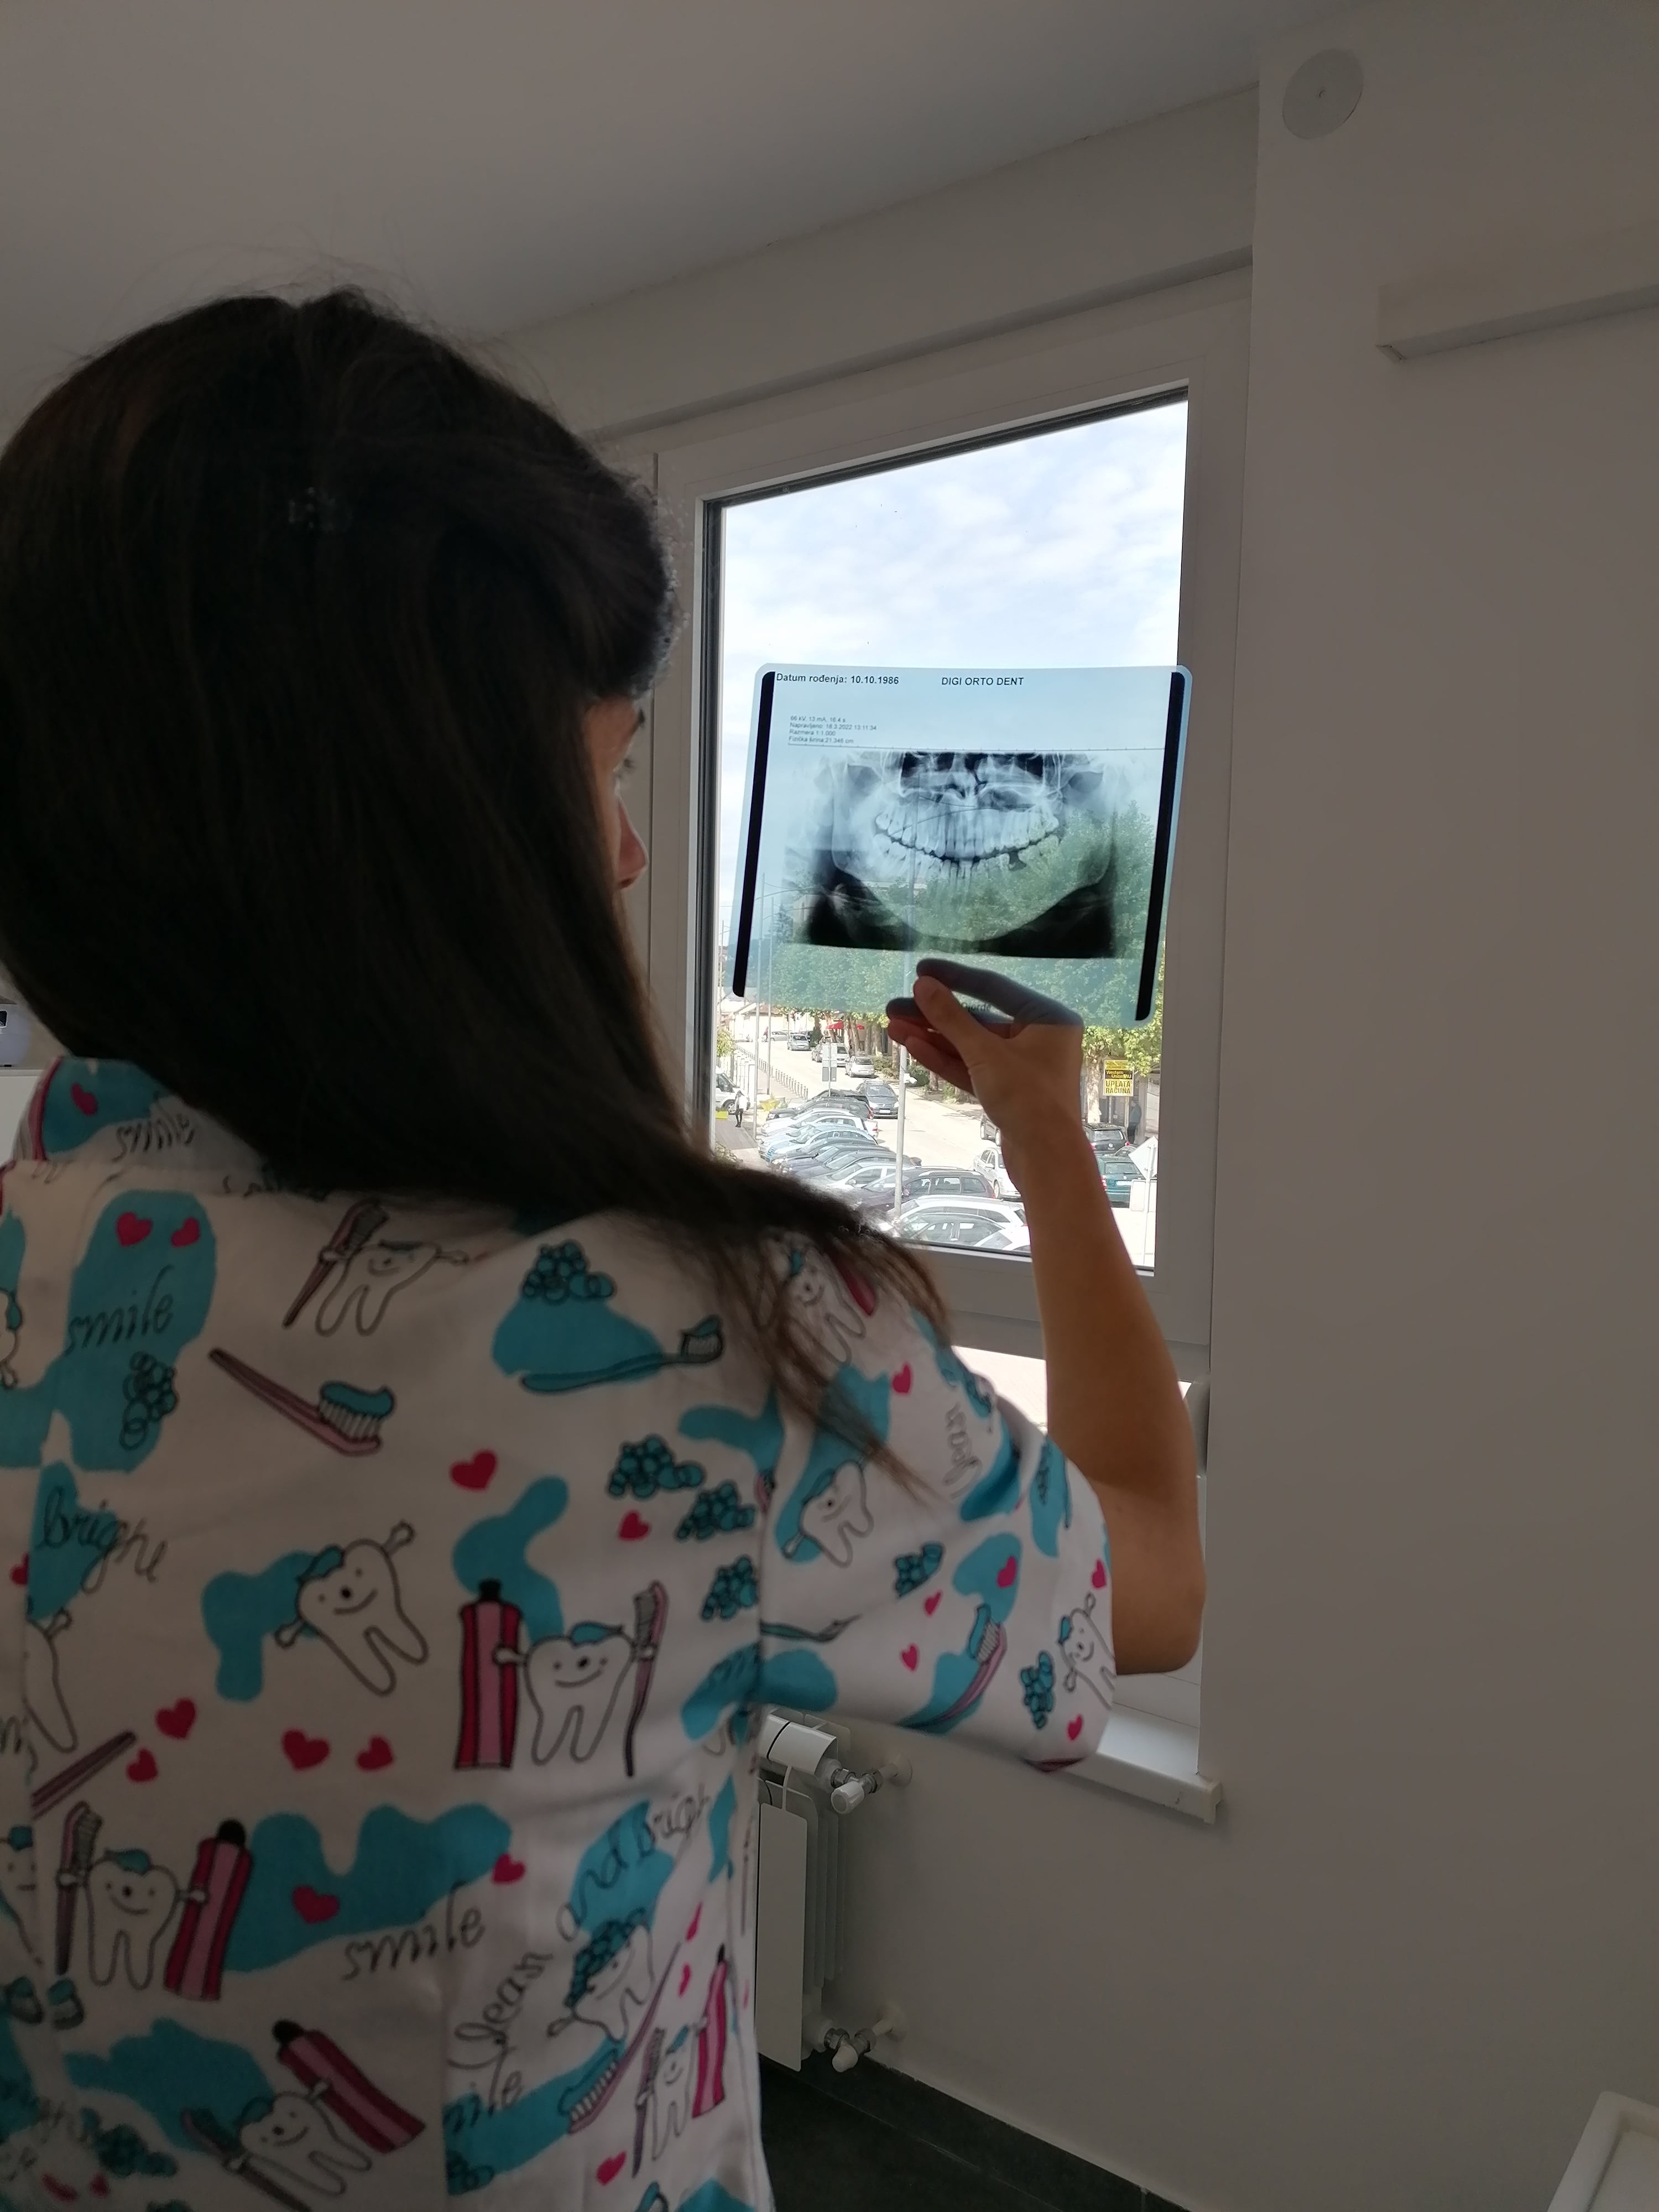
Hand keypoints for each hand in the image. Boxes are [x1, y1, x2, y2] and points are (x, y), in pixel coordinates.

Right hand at [885, 959, 1083, 1189]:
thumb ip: (952, 1018)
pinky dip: (947, 1060)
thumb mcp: (984, 1053)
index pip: (993, 988)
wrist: (1047, 1161)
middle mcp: (1039, 1037)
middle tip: (893, 1008)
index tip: (920, 971)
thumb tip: (922, 985)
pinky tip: (914, 1047)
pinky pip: (975, 1068)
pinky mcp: (1009, 1092)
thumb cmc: (1027, 1098)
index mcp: (1048, 1017)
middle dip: (935, 1016)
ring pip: (972, 1046)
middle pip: (978, 1019)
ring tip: (894, 1027)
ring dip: (934, 1038)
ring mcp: (1023, 1066)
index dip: (953, 979)